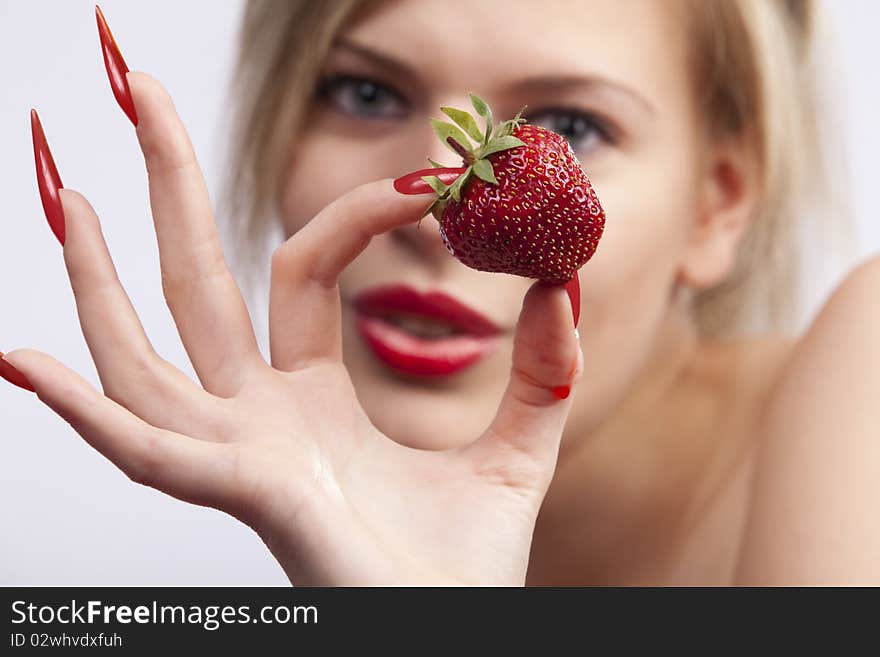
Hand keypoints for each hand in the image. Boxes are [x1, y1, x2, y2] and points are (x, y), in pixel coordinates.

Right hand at [3, 72, 581, 585]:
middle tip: (136, 86)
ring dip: (97, 276)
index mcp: (311, 401)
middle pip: (197, 283)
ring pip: (147, 354)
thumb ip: (541, 370)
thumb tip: (560, 281)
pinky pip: (149, 454)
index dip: (356, 211)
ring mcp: (241, 458)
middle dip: (166, 186)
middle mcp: (258, 420)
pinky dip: (83, 411)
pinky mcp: (248, 498)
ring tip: (65, 186)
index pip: (304, 269)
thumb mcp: (518, 449)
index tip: (432, 175)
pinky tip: (26, 358)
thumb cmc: (466, 569)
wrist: (455, 643)